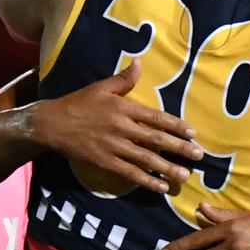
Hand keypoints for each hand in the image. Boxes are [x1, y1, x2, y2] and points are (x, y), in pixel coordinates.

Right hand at [32, 60, 203, 193]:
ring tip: (185, 175)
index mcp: (124, 108)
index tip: (192, 133)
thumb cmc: (78, 103)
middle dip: (179, 148)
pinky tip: (161, 187)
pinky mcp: (105, 163)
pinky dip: (147, 181)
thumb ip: (123, 79)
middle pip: (156, 140)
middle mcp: (122, 128)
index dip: (176, 126)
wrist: (51, 124)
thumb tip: (140, 62)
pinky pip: (130, 174)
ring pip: (146, 160)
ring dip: (168, 168)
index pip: (157, 118)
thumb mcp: (101, 87)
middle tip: (199, 155)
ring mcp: (114, 147)